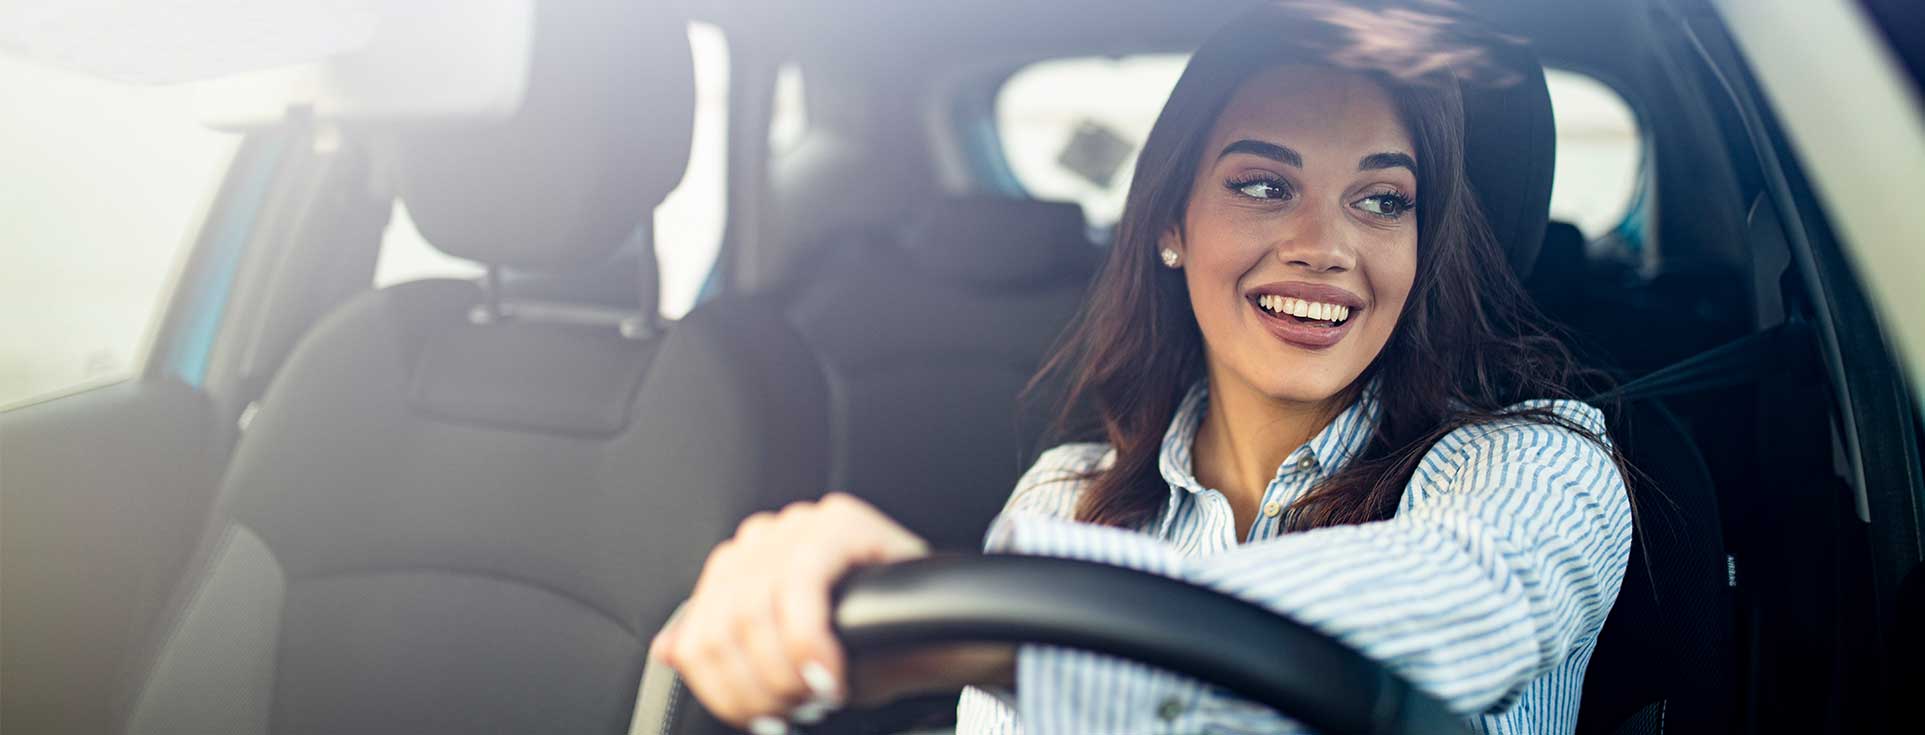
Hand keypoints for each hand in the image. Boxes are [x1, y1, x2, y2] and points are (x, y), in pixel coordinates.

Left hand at [650, 493, 929, 731]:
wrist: (940, 634)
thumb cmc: (866, 646)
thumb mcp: (784, 658)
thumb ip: (726, 648)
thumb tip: (669, 649)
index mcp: (740, 567)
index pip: (698, 632)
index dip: (723, 689)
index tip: (758, 718)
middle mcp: (762, 538)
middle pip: (722, 627)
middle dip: (757, 687)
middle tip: (795, 712)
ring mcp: (800, 524)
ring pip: (754, 612)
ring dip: (785, 673)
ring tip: (818, 696)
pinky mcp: (839, 522)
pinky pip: (802, 589)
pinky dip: (810, 643)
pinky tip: (832, 674)